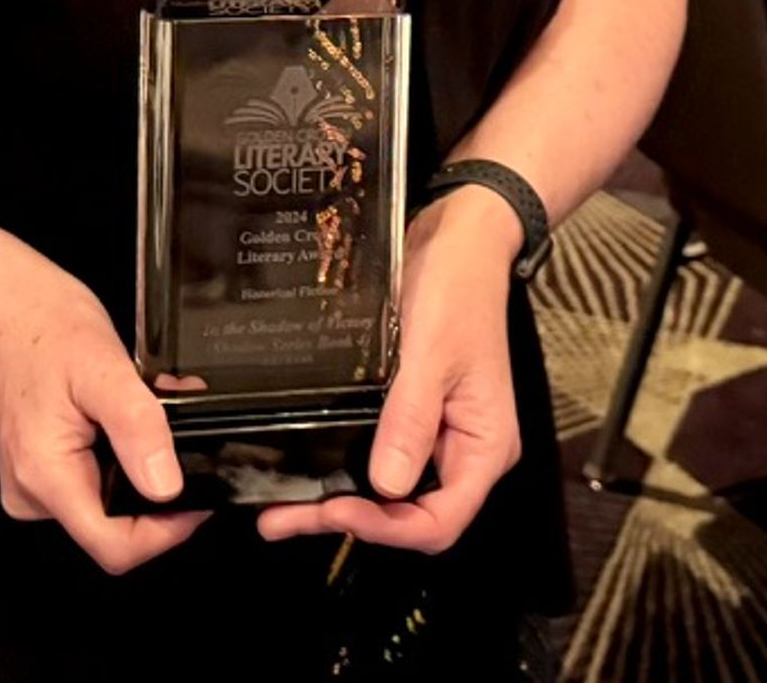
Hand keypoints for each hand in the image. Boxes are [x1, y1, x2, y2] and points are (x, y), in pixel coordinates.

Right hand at [0, 256, 207, 574]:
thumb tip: (167, 489)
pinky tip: (121, 415)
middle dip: (156, 485)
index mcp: (44, 476)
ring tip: (149, 411)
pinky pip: (89, 480)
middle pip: (113, 528)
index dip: (166, 532)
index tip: (197, 496)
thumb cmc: (42, 323)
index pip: (114, 547)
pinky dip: (116, 453)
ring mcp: (31, 482)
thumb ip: (137, 428)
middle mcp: (31, 492)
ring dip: (138, 464)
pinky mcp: (37, 468)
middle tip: (177, 432)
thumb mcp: (103, 367)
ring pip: (105, 502)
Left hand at [256, 189, 520, 554]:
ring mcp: (440, 432)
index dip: (387, 527)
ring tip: (282, 504)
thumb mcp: (430, 352)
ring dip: (341, 497)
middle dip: (349, 519)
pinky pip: (382, 454)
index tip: (335, 510)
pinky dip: (347, 465)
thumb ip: (412, 419)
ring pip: (392, 489)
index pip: (440, 520)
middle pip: (410, 512)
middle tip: (282, 517)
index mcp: (484, 446)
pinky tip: (309, 463)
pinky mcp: (416, 412)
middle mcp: (465, 449)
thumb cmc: (456, 289)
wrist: (460, 238)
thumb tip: (387, 486)